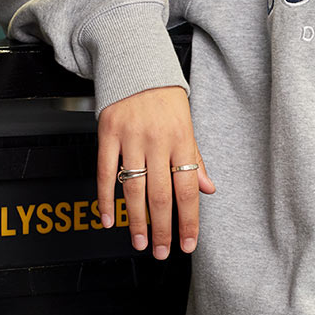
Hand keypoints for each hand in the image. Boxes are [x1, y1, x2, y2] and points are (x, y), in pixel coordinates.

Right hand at [96, 85, 215, 258]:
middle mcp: (158, 140)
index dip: (189, 220)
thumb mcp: (188, 125)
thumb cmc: (165, 97)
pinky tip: (109, 218)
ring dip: (136, 220)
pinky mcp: (108, 132)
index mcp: (182, 139)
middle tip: (162, 251)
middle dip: (163, 228)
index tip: (187, 244)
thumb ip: (195, 159)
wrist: (137, 63)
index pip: (189, 188)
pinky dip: (105, 198)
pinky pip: (104, 171)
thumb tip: (209, 189)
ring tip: (140, 242)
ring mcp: (131, 137)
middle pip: (161, 194)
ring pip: (133, 187)